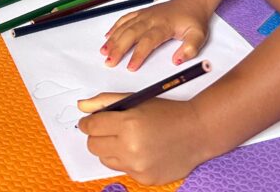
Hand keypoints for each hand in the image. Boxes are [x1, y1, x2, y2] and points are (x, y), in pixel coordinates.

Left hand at [77, 94, 207, 184]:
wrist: (197, 132)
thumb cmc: (167, 113)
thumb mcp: (137, 100)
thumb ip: (106, 102)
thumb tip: (81, 106)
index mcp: (128, 124)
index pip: (91, 127)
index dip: (88, 123)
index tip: (89, 122)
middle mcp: (130, 148)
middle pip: (93, 146)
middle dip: (97, 136)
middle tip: (110, 130)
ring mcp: (138, 167)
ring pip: (105, 159)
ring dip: (111, 149)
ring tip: (129, 139)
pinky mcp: (145, 179)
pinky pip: (123, 170)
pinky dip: (127, 161)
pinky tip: (143, 151)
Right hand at [101, 0, 209, 70]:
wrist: (191, 1)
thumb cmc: (193, 20)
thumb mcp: (199, 35)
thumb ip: (190, 48)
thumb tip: (176, 61)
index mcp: (164, 25)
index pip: (148, 41)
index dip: (138, 54)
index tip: (130, 68)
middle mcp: (151, 19)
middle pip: (131, 33)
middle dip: (118, 48)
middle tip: (109, 62)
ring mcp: (144, 15)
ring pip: (125, 26)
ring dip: (113, 39)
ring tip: (103, 52)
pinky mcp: (141, 13)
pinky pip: (125, 19)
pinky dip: (115, 27)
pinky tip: (107, 37)